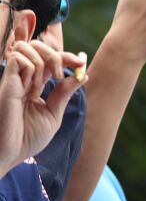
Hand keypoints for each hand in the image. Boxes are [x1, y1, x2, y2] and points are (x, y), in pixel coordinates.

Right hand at [0, 40, 85, 170]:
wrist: (9, 153)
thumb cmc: (28, 138)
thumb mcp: (53, 114)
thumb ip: (64, 93)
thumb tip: (83, 75)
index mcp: (35, 85)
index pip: (51, 60)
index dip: (67, 57)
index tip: (81, 63)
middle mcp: (24, 79)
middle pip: (38, 47)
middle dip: (56, 55)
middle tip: (61, 75)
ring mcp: (14, 80)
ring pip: (27, 47)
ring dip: (42, 61)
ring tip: (42, 85)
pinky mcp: (6, 83)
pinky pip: (18, 58)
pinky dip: (30, 67)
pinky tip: (30, 86)